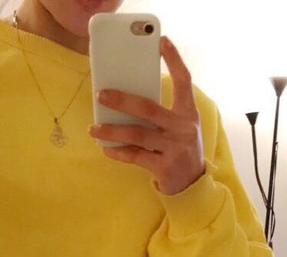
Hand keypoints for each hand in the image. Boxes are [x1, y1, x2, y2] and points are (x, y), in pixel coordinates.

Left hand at [88, 36, 204, 195]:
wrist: (192, 184)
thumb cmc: (180, 149)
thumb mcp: (179, 128)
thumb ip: (162, 114)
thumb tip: (126, 100)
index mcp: (189, 113)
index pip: (184, 81)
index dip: (174, 60)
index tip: (162, 41)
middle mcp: (183, 128)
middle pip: (149, 108)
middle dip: (122, 100)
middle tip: (101, 94)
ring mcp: (175, 148)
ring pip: (137, 134)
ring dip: (112, 131)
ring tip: (94, 129)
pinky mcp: (165, 166)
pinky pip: (136, 156)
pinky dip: (119, 152)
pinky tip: (106, 149)